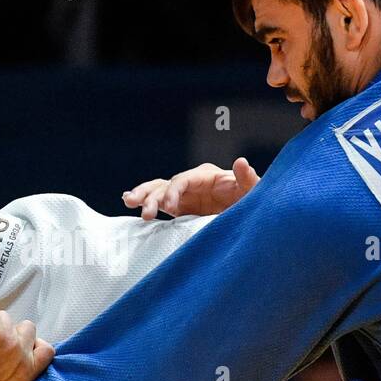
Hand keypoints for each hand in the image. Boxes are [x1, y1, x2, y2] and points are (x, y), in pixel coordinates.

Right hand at [122, 157, 260, 219]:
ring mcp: (185, 195)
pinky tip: (131, 203)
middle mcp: (192, 183)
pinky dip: (145, 202)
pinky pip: (159, 202)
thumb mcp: (252, 192)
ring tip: (128, 202)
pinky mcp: (181, 208)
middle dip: (151, 195)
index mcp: (207, 177)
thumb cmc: (252, 202)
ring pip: (158, 191)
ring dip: (143, 196)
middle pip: (166, 184)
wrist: (252, 219)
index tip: (169, 206)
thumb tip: (241, 162)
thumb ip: (247, 179)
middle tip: (142, 210)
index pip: (183, 180)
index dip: (174, 191)